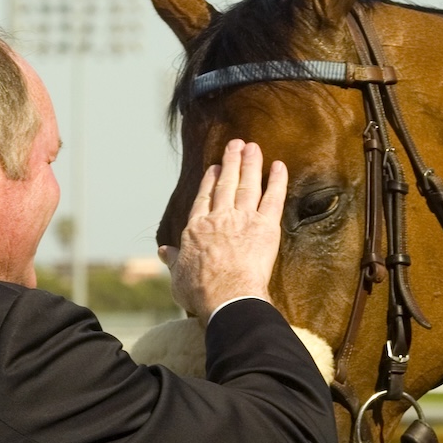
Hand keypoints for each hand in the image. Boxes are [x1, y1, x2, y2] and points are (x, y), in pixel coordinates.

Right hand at [160, 139, 287, 321]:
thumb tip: (163, 251)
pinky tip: (279, 166)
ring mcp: (242, 220)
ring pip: (247, 185)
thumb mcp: (178, 276)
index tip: (214, 169)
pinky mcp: (265, 227)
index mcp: (196, 229)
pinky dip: (277, 181)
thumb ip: (172, 260)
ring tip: (252, 147)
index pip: (204, 199)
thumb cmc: (201, 293)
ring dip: (250, 164)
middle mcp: (219, 218)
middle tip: (235, 145)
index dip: (209, 182)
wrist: (226, 297)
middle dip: (230, 163)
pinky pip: (273, 198)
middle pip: (225, 185)